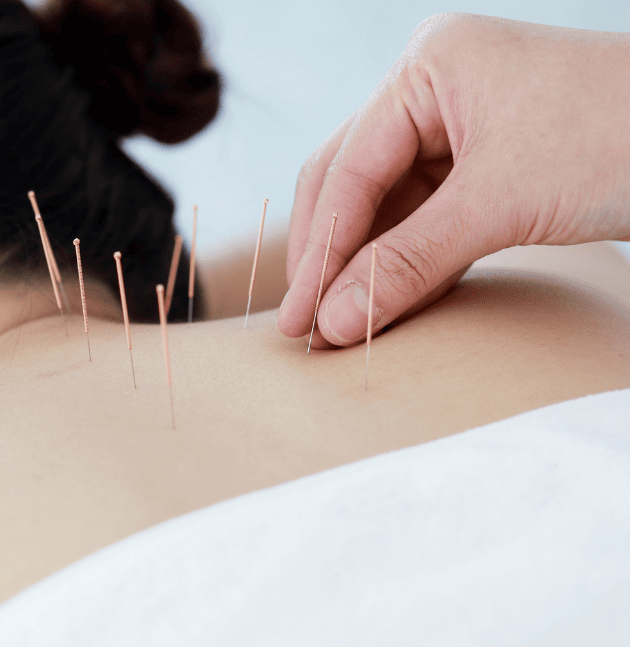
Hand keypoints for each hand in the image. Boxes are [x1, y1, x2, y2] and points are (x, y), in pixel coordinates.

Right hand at [278, 14, 629, 346]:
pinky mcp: (486, 165)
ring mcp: (459, 126)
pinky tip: (387, 304)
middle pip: (351, 182)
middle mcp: (433, 90)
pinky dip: (408, 262)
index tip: (301, 318)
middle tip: (305, 326)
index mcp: (428, 67)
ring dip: (365, 265)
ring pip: (385, 206)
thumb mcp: (503, 203)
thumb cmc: (623, 139)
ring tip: (339, 326)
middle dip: (329, 256)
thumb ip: (409, 262)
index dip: (320, 250)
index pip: (348, 169)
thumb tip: (335, 322)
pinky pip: (426, 219)